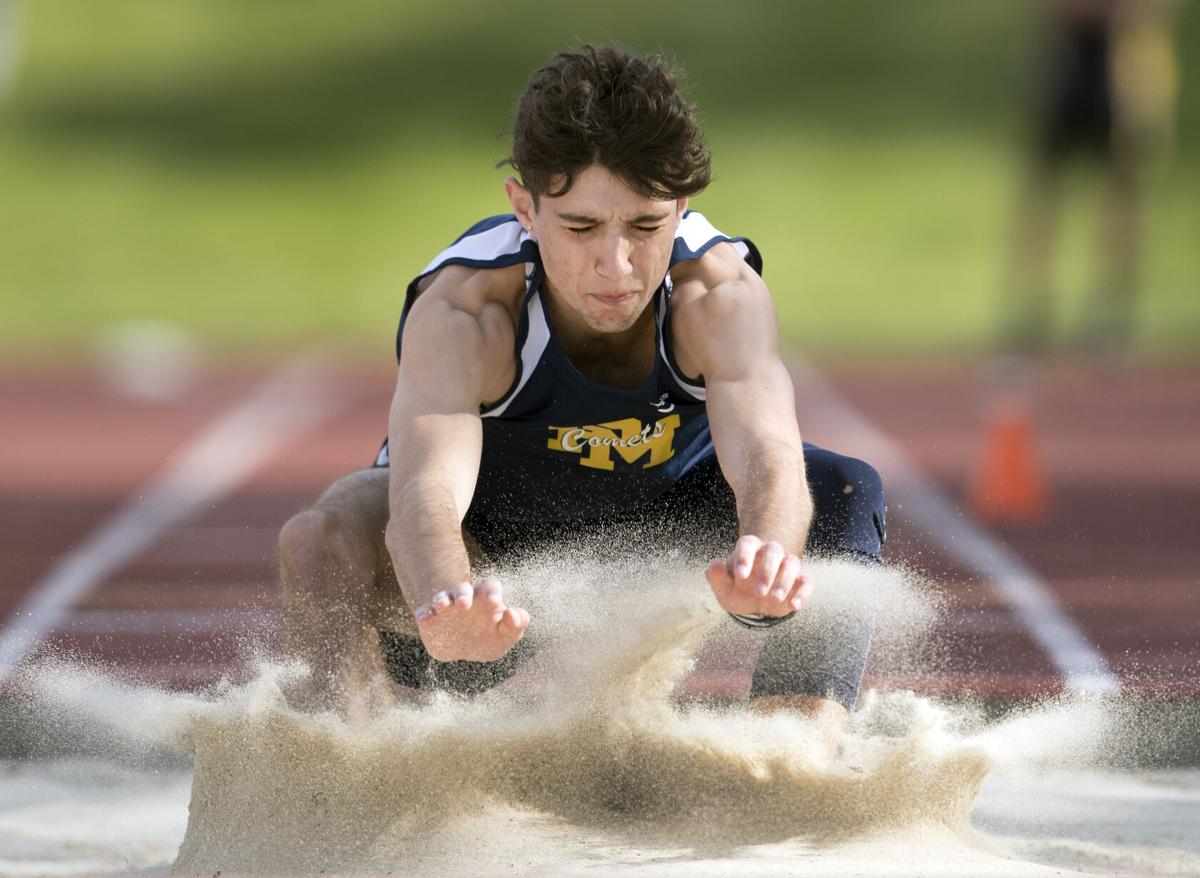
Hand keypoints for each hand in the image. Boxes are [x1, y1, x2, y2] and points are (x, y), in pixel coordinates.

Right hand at [414, 578, 529, 661]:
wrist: (464, 651)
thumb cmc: (490, 638)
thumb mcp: (506, 635)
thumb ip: (516, 624)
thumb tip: (513, 614)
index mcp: (485, 598)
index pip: (489, 586)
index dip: (491, 592)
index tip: (494, 603)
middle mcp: (464, 598)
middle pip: (463, 588)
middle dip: (463, 594)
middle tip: (465, 605)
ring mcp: (446, 607)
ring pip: (442, 596)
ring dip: (442, 599)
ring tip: (442, 606)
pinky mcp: (430, 618)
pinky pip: (425, 612)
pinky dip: (424, 613)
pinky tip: (425, 618)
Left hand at [705, 535, 812, 616]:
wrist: (754, 601)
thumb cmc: (737, 588)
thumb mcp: (723, 587)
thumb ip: (716, 577)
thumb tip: (714, 565)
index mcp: (749, 549)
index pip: (748, 544)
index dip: (744, 557)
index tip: (740, 576)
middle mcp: (770, 553)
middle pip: (773, 550)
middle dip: (767, 570)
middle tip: (758, 592)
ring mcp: (786, 565)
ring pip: (792, 562)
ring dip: (785, 581)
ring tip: (774, 599)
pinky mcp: (800, 581)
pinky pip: (806, 581)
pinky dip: (802, 592)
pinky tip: (794, 606)